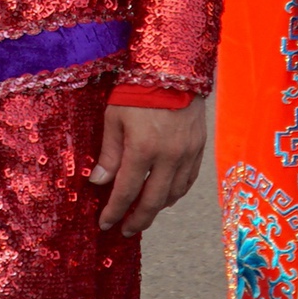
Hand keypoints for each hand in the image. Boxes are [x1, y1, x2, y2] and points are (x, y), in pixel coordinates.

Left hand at [90, 101, 207, 233]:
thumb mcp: (114, 118)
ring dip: (157, 208)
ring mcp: (187, 153)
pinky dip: (176, 192)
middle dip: (137, 219)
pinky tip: (166, 195)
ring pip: (173, 194)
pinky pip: (188, 180)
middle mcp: (168, 156)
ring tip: (144, 213)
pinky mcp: (199, 147)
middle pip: (153, 201)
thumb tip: (99, 183)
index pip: (126, 192)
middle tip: (126, 230)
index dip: (114, 211)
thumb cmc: (137, 90)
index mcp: (143, 149)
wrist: (173, 68)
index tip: (105, 223)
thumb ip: (109, 154)